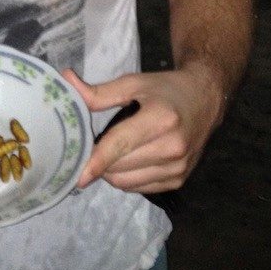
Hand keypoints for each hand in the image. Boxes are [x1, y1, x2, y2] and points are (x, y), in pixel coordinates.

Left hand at [62, 65, 223, 192]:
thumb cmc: (166, 89)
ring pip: (127, 183)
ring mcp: (178, 167)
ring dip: (111, 173)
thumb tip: (65, 81)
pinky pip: (140, 188)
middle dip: (100, 161)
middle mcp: (172, 147)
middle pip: (120, 167)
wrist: (205, 99)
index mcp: (161, 119)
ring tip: (111, 152)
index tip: (79, 175)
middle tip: (93, 147)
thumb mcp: (134, 83)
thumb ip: (99, 92)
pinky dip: (127, 178)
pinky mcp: (179, 179)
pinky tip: (129, 160)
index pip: (120, 145)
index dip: (97, 160)